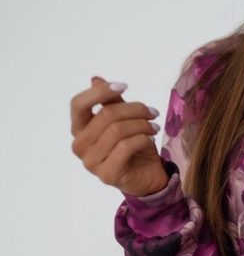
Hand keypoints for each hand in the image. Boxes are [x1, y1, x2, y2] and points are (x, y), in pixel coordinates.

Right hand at [70, 76, 169, 196]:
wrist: (147, 177)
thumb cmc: (133, 146)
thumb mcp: (124, 120)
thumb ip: (111, 102)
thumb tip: (95, 79)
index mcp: (79, 129)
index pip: (78, 104)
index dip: (100, 92)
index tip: (124, 85)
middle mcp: (79, 145)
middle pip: (106, 115)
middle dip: (134, 109)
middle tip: (152, 112)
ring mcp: (91, 162)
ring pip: (117, 130)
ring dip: (142, 124)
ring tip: (154, 126)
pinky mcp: (107, 174)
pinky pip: (126, 147)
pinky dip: (142, 138)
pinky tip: (150, 138)